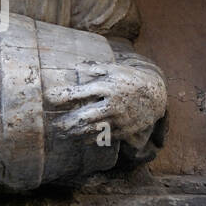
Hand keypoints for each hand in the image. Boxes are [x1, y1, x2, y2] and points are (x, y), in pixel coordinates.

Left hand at [43, 62, 165, 142]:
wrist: (155, 95)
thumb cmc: (130, 79)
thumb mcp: (114, 69)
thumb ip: (94, 68)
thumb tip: (75, 66)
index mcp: (107, 87)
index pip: (81, 92)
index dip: (64, 96)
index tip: (49, 98)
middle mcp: (112, 104)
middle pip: (85, 116)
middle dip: (67, 122)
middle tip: (54, 126)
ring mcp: (119, 119)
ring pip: (93, 130)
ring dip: (76, 133)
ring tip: (63, 134)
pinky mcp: (124, 130)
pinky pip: (104, 136)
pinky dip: (90, 139)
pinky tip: (79, 139)